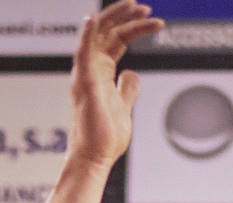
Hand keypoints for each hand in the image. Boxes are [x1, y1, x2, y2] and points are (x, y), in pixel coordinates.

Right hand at [67, 1, 162, 168]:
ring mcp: (86, 74)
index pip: (116, 39)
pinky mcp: (84, 85)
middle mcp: (92, 68)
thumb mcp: (124, 107)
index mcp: (101, 71)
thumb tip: (132, 75)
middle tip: (143, 6)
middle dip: (124, 15)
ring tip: (133, 6)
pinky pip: (82, 53)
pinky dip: (86, 34)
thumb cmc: (106, 137)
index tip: (150, 18)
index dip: (132, 26)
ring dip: (113, 18)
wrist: (95, 158)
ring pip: (97, 35)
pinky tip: (92, 19)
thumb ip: (127, 89)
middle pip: (107, 31)